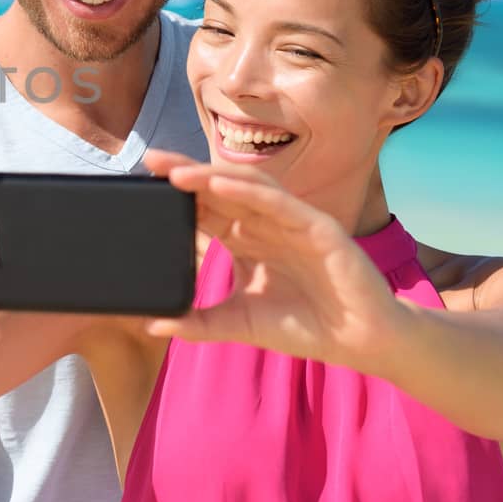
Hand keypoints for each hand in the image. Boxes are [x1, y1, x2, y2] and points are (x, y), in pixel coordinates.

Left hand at [141, 150, 404, 369]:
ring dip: (210, 176)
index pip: (206, 207)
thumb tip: (153, 323)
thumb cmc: (305, 326)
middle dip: (185, 173)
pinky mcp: (317, 228)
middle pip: (220, 189)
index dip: (177, 194)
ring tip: (175, 171)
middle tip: (149, 160)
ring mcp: (292, 222)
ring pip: (246, 187)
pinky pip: (278, 202)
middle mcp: (267, 224)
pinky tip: (219, 185)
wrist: (360, 341)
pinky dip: (248, 191)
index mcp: (248, 240)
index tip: (142, 183)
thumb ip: (199, 323)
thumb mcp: (240, 323)